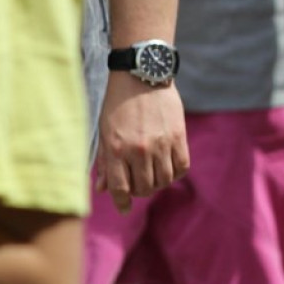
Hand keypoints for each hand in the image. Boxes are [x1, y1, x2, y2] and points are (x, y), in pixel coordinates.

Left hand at [96, 74, 189, 212]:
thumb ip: (106, 161)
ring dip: (158, 183)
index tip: (124, 208)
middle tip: (139, 184)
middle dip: (141, 191)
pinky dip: (175, 172)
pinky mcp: (178, 137)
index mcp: (117, 149)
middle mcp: (139, 150)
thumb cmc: (118, 103)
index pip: (121, 188)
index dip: (122, 202)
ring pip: (164, 180)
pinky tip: (169, 167)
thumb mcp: (105, 131)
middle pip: (145, 187)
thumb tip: (102, 189)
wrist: (142, 75)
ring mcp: (160, 144)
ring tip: (154, 175)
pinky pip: (181, 166)